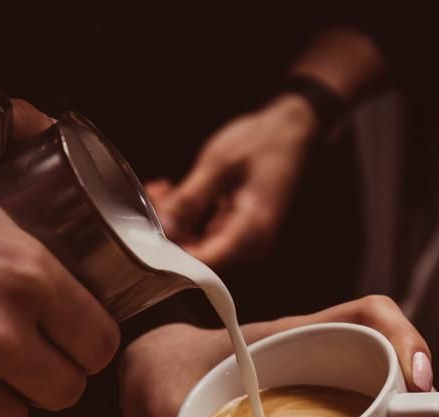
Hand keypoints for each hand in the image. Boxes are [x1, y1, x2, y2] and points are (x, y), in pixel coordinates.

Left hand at [118, 295, 438, 416]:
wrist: (150, 373)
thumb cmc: (161, 375)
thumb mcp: (158, 411)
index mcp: (290, 337)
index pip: (368, 314)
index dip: (404, 337)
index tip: (415, 378)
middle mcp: (317, 359)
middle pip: (394, 363)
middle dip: (427, 401)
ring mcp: (321, 390)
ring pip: (385, 401)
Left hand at [148, 94, 318, 268]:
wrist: (291, 131)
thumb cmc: (263, 142)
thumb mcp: (220, 164)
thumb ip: (191, 198)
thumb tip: (165, 228)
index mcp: (251, 231)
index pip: (204, 262)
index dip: (172, 253)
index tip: (147, 234)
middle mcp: (250, 243)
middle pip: (199, 256)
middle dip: (169, 233)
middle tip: (152, 201)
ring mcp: (244, 238)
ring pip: (198, 244)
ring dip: (174, 222)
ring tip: (160, 191)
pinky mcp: (237, 229)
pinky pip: (205, 233)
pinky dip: (186, 217)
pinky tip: (172, 194)